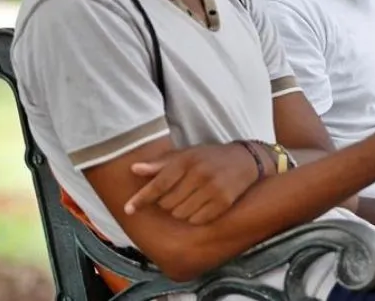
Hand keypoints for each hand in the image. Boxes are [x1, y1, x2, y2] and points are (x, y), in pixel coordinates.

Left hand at [124, 143, 259, 224]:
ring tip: (190, 199)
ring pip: (181, 214)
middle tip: (178, 194)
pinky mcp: (224, 202)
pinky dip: (194, 217)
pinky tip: (200, 206)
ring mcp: (213, 188)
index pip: (159, 184)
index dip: (142, 198)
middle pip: (167, 203)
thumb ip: (160, 164)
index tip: (129, 209)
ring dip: (180, 211)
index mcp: (187, 160)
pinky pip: (197, 220)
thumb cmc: (210, 158)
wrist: (245, 160)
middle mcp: (199, 174)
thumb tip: (134, 169)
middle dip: (167, 203)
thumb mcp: (186, 155)